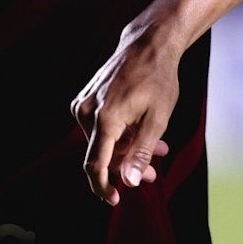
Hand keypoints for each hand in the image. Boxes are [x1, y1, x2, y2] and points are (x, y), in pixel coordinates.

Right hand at [72, 20, 181, 204]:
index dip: (102, 186)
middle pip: (101, 154)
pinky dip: (119, 135)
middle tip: (151, 173)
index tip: (115, 199)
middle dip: (125, 166)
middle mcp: (87, 112)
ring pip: (101, 142)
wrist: (148, 44)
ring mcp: (83, 104)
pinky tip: (140, 133)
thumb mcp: (158, 119)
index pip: (94, 165)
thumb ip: (141, 153)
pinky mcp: (86, 99)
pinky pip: (100, 127)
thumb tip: (129, 182)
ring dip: (125, 150)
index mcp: (105, 119)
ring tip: (156, 148)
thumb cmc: (158, 78)